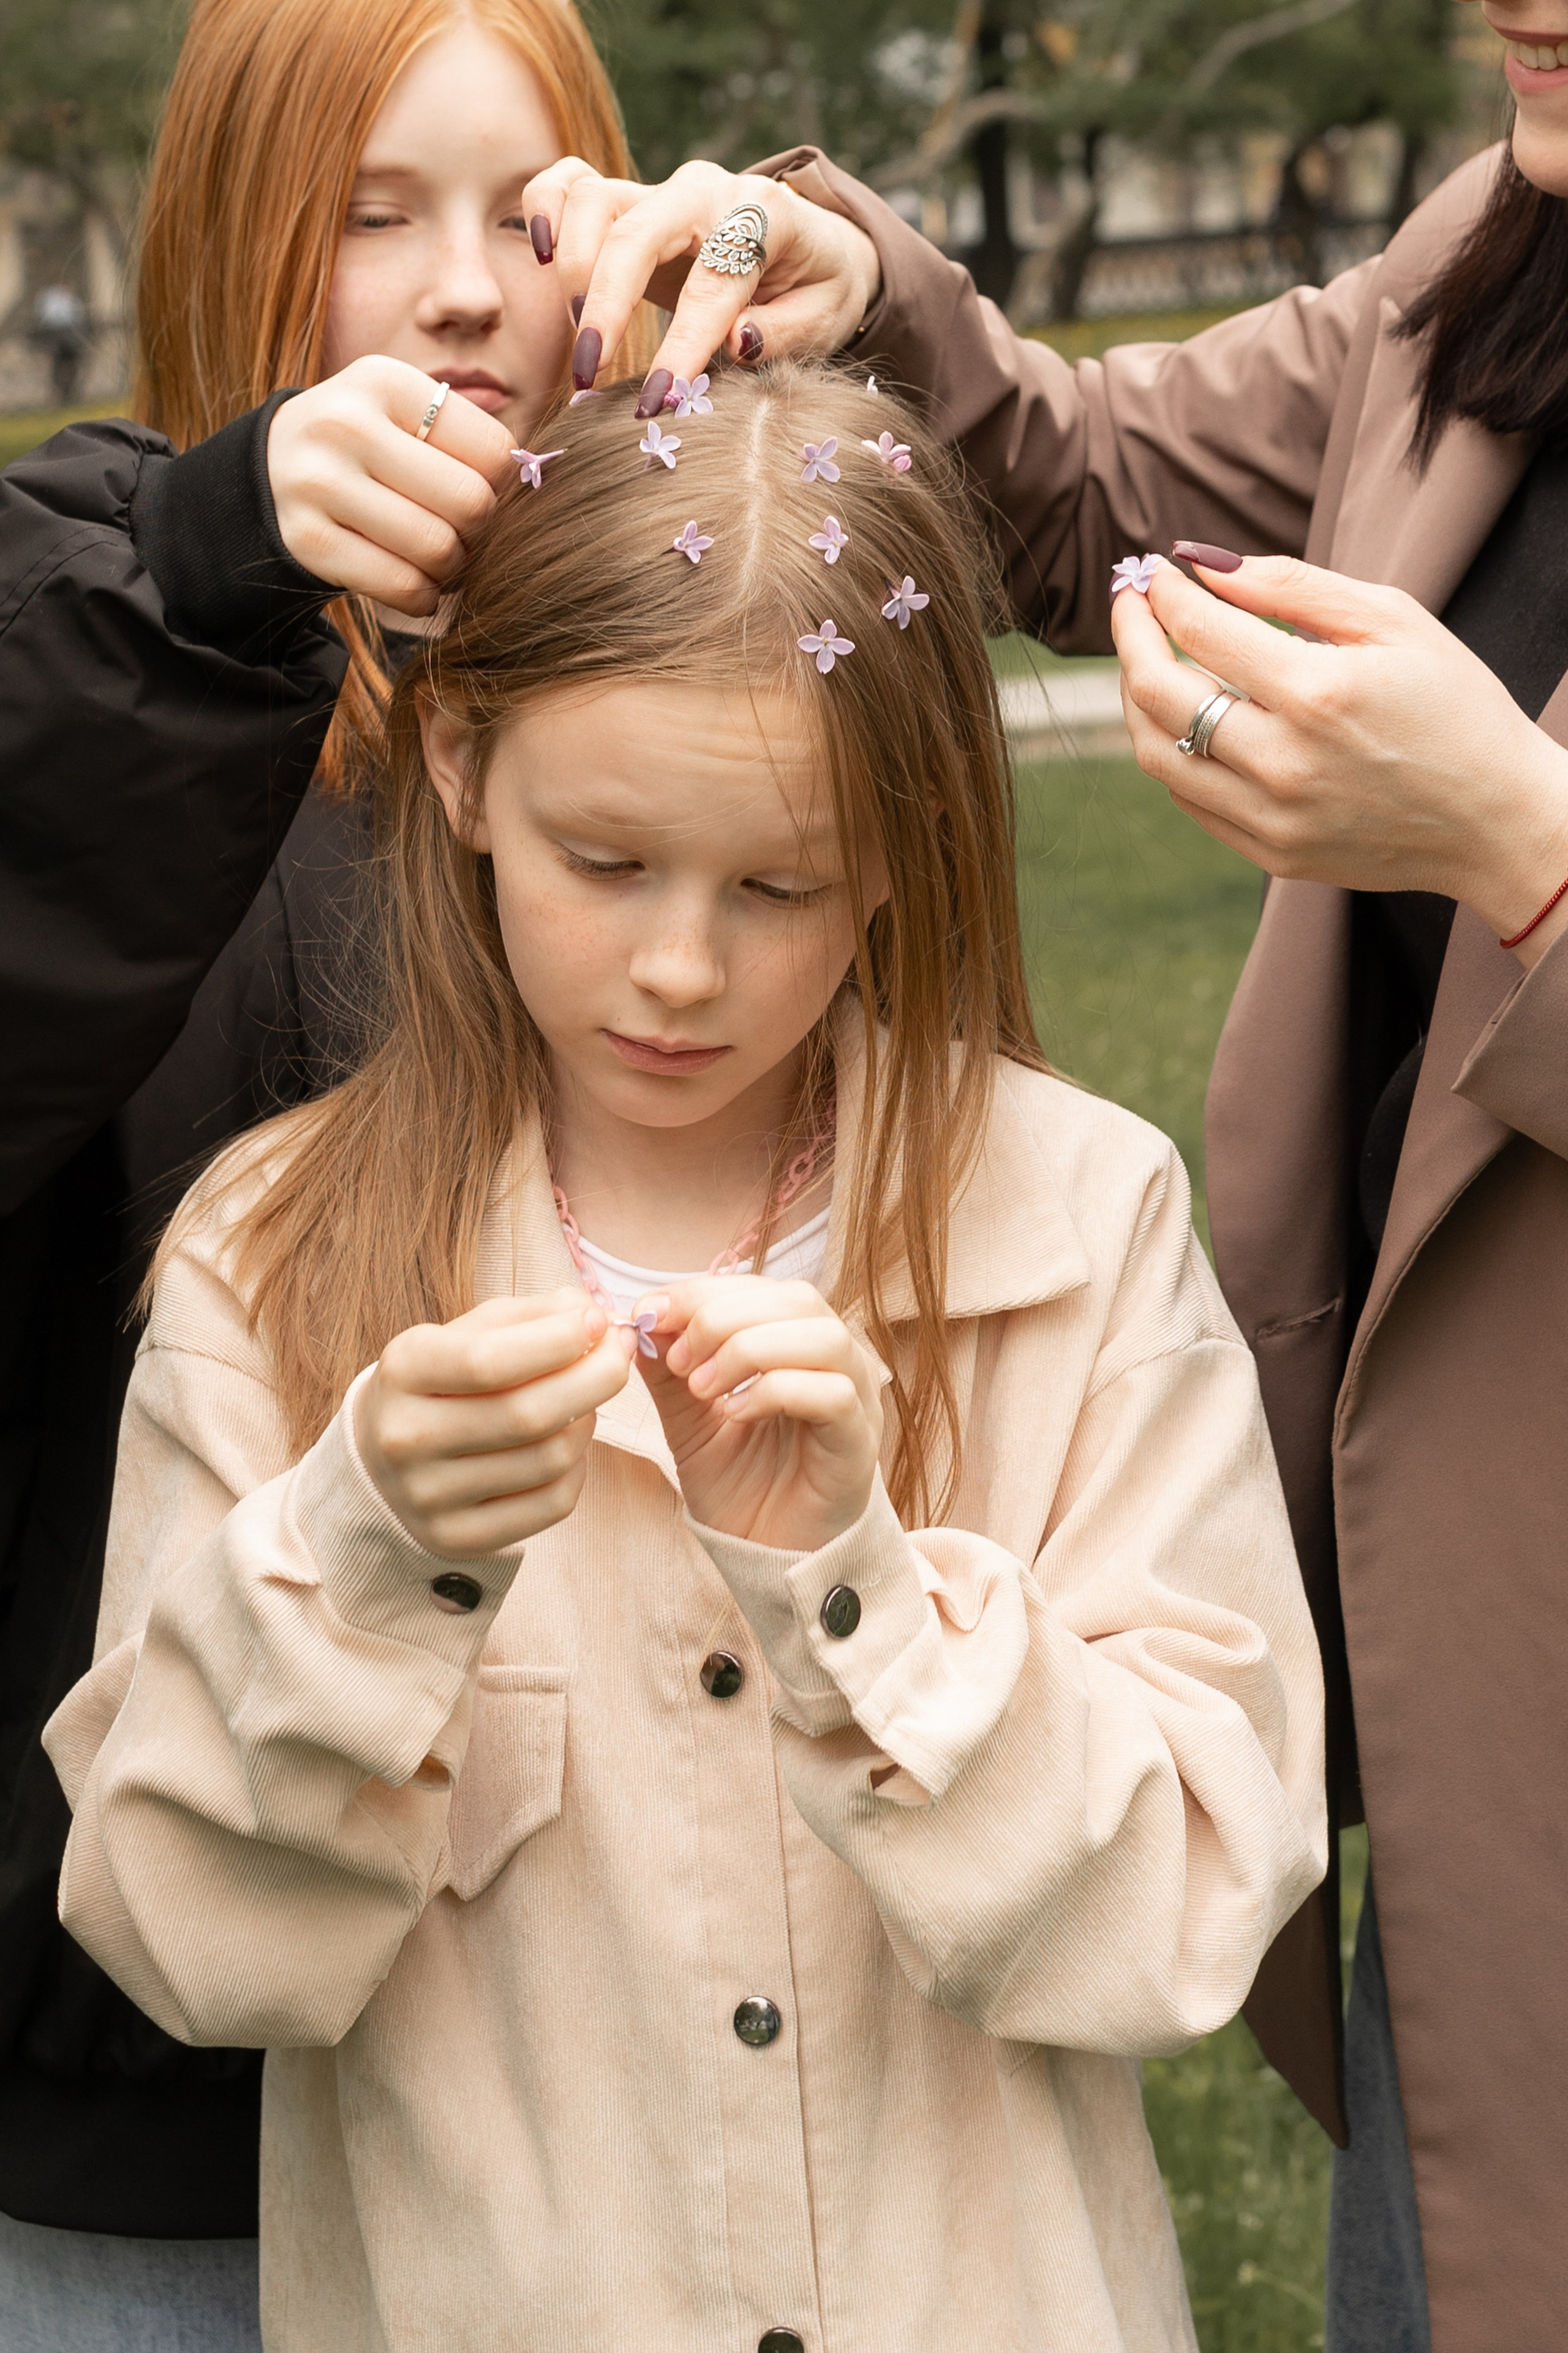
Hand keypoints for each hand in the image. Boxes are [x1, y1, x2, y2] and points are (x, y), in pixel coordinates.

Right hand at [267, 355, 515, 617]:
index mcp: (385, 382)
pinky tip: (414, 583)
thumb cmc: (367, 449)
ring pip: (438, 549)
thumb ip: (467, 440)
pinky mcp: (307, 540)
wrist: (269, 472)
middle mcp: (346, 424)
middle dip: (479, 533)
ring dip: (452, 569)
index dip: (501, 486)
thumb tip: (539, 481)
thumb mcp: (405, 416)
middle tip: (462, 536)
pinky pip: (402, 587)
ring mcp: (319, 483)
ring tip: (437, 558)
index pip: (493, 449)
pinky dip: (422, 597)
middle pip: (470, 503)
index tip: (479, 493)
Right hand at [354, 1289, 633, 1556]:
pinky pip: (552, 1503)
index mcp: (403, 1372)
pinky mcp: (458, 1538)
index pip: (489, 1361)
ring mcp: (429, 1497)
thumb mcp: (466, 1332)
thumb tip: (592, 1317)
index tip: (598, 1321)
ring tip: (588, 1397)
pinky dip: (578, 1466)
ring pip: (549, 1459)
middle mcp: (407, 1438)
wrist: (380, 1454)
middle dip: (595, 1377)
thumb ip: (529, 1317)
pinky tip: (569, 1440)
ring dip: (588, 1420)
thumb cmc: (441, 1380)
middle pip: (527, 1415)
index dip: (557, 1340)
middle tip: (620, 1353)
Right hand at [521, 158, 880, 398]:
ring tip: (581, 335)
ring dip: (573, 268)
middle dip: (606, 305)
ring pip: (593, 199)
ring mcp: (661, 189)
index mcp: (766, 215)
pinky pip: (568, 181)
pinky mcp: (629, 199)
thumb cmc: (816, 287)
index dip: (683, 344)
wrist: (810, 241)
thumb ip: (785, 331)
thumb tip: (734, 343)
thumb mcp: (825, 316)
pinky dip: (543, 208)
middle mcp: (706, 190)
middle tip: (590, 375)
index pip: (714, 282)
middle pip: (637, 230)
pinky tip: (541, 257)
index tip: (657, 401)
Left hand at [638, 1277, 882, 1552]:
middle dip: (723, 1317)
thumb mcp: (689, 1420)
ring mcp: (856, 1400)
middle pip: (796, 1298)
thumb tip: (639, 1319)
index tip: (648, 1316)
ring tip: (703, 1387)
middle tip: (679, 1360)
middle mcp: (836, 1362)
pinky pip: (833, 1393)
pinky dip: (776, 1391)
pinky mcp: (859, 1443)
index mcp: (796, 1343)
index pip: (759, 1287)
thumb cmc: (741, 1487)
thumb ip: (669, 1371)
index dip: (702, 1292)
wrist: (769, 1560)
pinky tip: (736, 1414)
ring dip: (750, 1349)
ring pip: (822, 1336)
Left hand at [1112, 552, 1567, 965]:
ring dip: (1137, 697)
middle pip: (1159, 694)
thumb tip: (1203, 562)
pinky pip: (1189, 797)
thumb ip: (1293, 586)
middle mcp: (1284, 763)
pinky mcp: (1271, 853)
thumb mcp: (1393, 621)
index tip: (1156, 570)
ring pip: (1158, 753)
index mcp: (1318, 694)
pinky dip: (1172, 749)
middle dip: (1131, 637)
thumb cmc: (1454, 707)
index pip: (1201, 631)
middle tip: (1131, 603)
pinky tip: (1188, 716)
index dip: (1164, 593)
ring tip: (1148, 658)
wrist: (1496, 820)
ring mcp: (1272, 818)